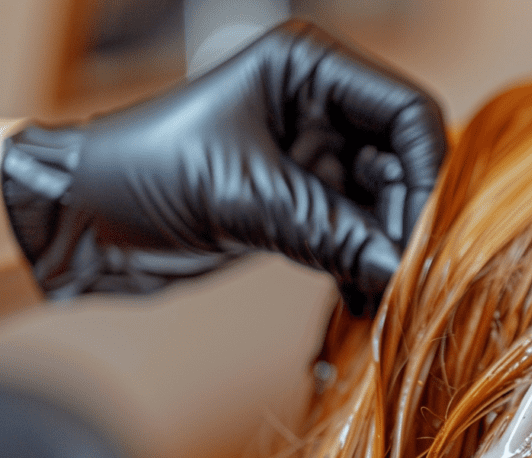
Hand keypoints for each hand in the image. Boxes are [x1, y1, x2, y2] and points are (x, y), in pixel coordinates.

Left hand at [0, 20, 445, 312]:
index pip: (405, 113)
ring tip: (386, 291)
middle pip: (404, 163)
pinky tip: (361, 293)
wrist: (83, 220)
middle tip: (410, 271)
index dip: (427, 172)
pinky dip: (365, 265)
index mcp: (308, 69)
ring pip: (386, 205)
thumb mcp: (245, 195)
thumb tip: (402, 268)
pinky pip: (357, 234)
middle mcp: (320, 107)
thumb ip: (331, 231)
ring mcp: (315, 157)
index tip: (429, 231)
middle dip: (410, 219)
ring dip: (389, 249)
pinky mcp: (305, 203)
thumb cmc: (139, 172)